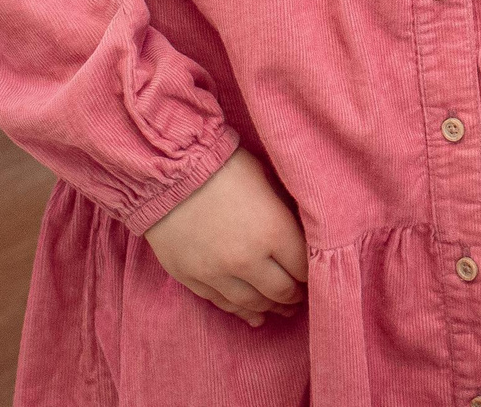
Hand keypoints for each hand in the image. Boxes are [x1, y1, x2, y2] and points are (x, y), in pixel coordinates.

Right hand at [144, 150, 308, 326]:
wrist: (167, 172)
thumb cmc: (222, 166)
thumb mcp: (265, 180)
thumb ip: (281, 211)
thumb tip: (295, 232)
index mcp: (274, 231)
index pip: (303, 266)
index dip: (311, 274)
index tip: (313, 275)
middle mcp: (248, 259)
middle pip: (280, 290)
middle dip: (293, 296)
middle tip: (300, 298)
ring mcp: (216, 273)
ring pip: (251, 302)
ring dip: (269, 308)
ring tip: (280, 310)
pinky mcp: (190, 278)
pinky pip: (221, 302)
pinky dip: (239, 311)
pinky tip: (252, 315)